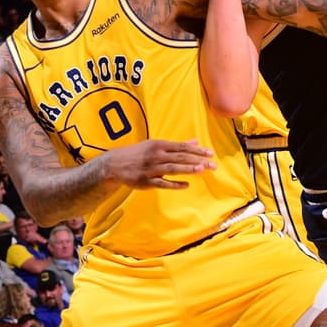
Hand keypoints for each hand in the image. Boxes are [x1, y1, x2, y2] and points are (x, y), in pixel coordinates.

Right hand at [99, 140, 213, 188]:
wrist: (114, 164)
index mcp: (159, 145)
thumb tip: (196, 141)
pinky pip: (162, 183)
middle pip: (180, 157)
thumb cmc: (139, 153)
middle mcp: (156, 155)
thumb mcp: (156, 145)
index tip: (210, 153)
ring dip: (187, 169)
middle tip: (212, 164)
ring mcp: (150, 169)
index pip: (182, 147)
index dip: (197, 150)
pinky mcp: (145, 181)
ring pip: (172, 169)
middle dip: (197, 160)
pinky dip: (174, 184)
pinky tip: (186, 185)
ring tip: (201, 170)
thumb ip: (177, 145)